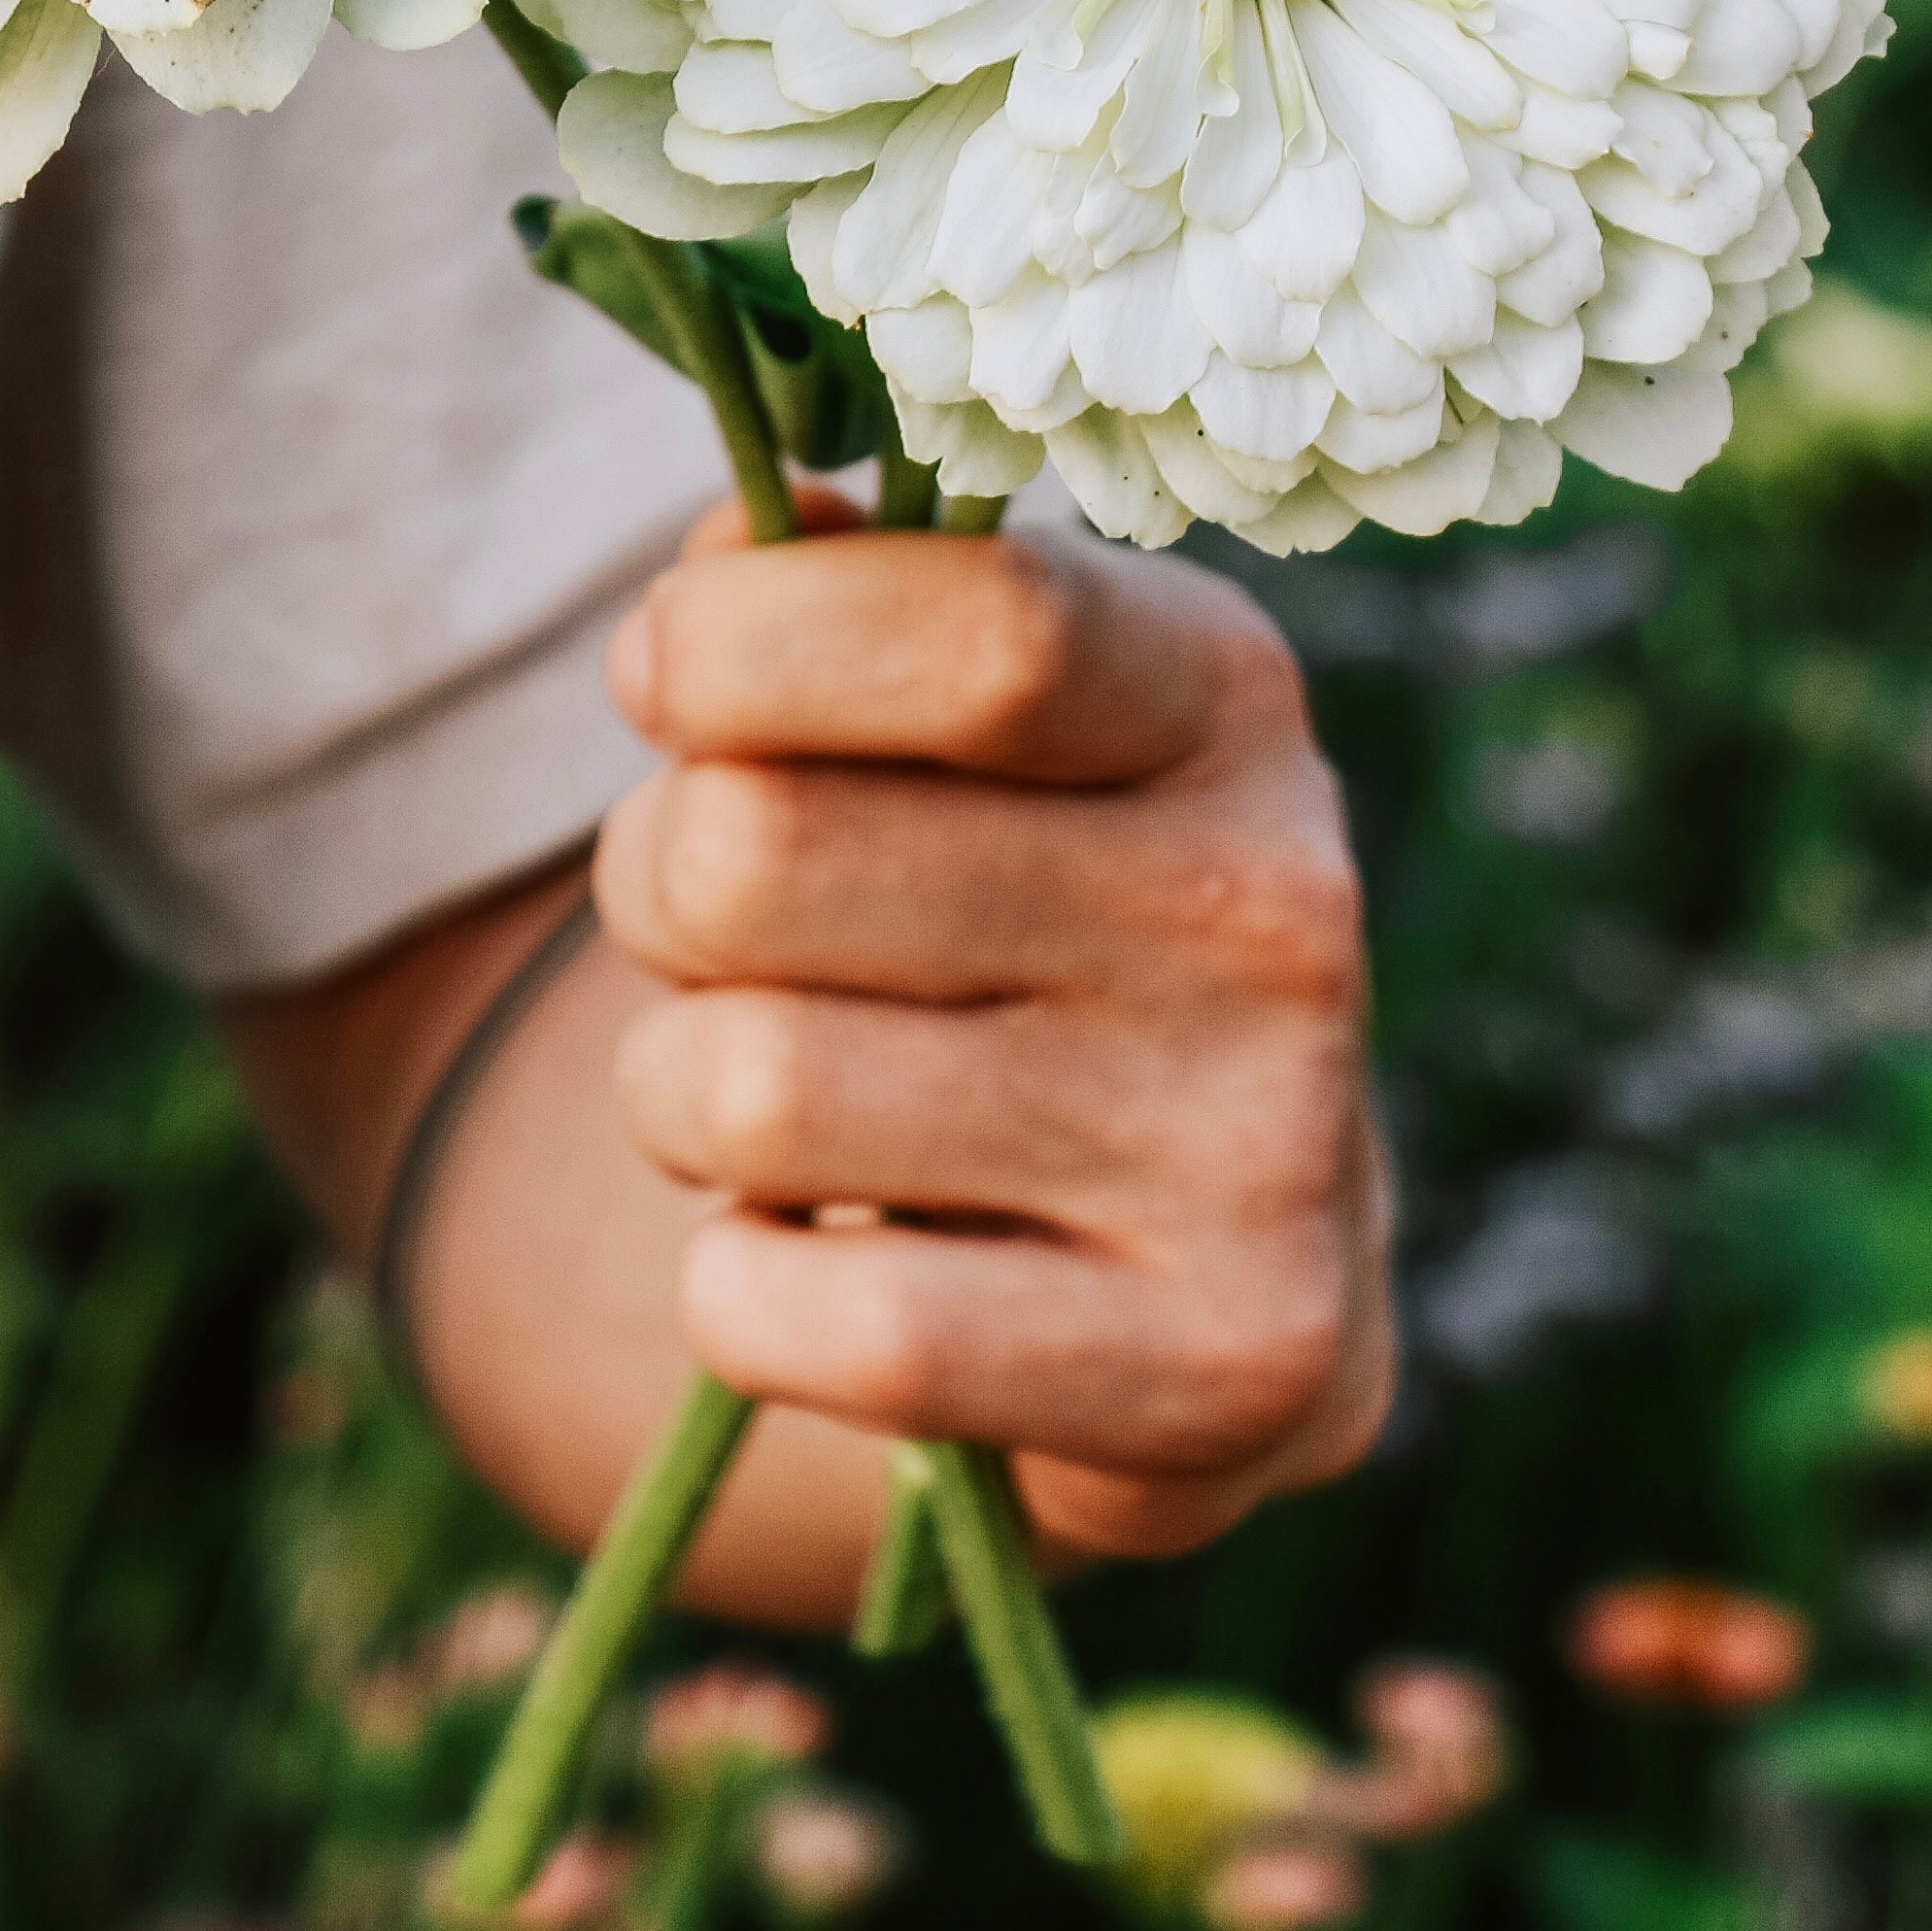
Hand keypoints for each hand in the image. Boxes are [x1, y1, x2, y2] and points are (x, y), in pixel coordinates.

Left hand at [592, 494, 1391, 1563]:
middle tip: (721, 932)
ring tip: (780, 1094)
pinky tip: (818, 1258)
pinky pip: (799, 1316)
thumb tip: (720, 558)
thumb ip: (830, 592)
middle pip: (758, 854)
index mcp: (1220, 691)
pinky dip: (737, 1291)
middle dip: (659, 885)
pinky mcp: (1217, 1372)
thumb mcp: (968, 715)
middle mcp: (1272, 906)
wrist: (1213, 1254)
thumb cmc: (1018, 908)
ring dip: (681, 1096)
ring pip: (742, 1089)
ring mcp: (1260, 1150)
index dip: (734, 643)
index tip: (664, 678)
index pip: (970, 623)